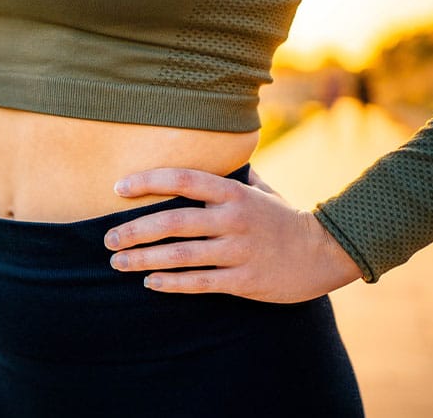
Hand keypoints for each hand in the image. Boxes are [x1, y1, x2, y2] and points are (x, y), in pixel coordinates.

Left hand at [105, 167, 363, 302]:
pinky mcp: (244, 280)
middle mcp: (233, 219)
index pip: (182, 179)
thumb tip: (208, 148)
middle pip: (173, 223)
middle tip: (107, 239)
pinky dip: (171, 283)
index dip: (147, 182)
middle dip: (134, 231)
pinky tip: (149, 282)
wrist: (325, 252)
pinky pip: (199, 283)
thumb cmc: (282, 218)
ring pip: (181, 256)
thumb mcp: (259, 190)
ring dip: (144, 260)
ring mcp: (238, 251)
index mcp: (233, 193)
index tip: (117, 188)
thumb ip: (230, 175)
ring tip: (118, 262)